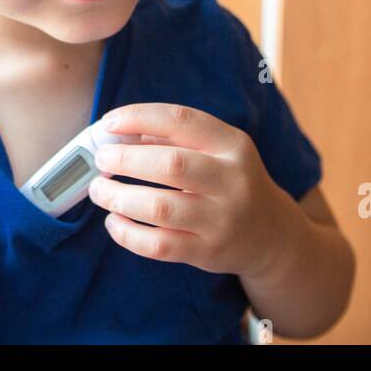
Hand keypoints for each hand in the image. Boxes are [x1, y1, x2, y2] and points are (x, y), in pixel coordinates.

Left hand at [87, 103, 294, 278]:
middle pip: (171, 165)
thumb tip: (117, 133)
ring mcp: (221, 220)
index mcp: (233, 145)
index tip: (108, 123)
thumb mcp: (218, 151)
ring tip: (100, 190)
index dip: (139, 118)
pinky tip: (113, 222)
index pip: (181, 120)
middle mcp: (232, 181)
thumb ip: (173, 139)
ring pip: (160, 208)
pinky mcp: (208, 252)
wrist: (270, 233)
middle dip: (125, 159)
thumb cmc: (230, 181)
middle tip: (101, 159)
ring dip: (119, 197)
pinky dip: (127, 234)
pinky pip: (158, 245)